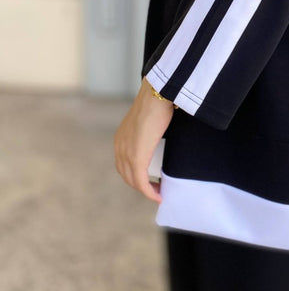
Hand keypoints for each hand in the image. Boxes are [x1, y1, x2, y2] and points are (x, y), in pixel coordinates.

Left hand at [113, 76, 174, 202]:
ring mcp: (126, 153)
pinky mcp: (136, 157)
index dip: (136, 175)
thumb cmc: (159, 102)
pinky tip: (158, 195)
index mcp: (121, 138)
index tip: (151, 179)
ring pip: (134, 181)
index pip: (124, 164)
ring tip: (160, 191)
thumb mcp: (151, 118)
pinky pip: (141, 181)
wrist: (158, 95)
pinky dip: (149, 192)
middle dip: (141, 185)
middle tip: (158, 188)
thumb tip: (166, 127)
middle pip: (127, 175)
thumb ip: (153, 124)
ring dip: (146, 190)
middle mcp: (119, 147)